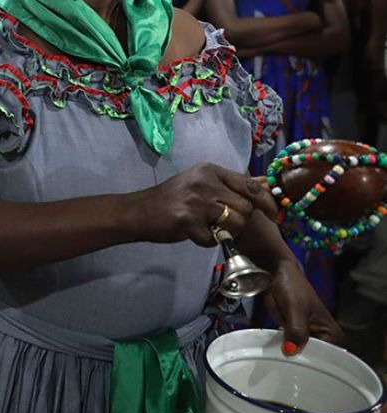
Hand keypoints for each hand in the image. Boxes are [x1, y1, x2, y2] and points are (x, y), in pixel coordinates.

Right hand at [127, 163, 277, 246]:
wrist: (138, 211)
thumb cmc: (172, 199)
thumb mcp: (201, 183)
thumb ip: (229, 185)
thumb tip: (264, 184)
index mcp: (210, 170)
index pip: (250, 185)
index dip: (267, 202)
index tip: (274, 215)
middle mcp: (205, 182)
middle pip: (245, 207)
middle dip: (239, 220)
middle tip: (222, 224)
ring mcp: (197, 200)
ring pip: (235, 223)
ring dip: (225, 232)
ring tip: (207, 228)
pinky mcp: (188, 219)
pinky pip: (213, 238)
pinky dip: (205, 241)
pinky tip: (192, 233)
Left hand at [263, 260, 343, 354]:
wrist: (279, 274)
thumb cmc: (292, 286)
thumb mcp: (295, 308)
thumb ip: (296, 330)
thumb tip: (291, 351)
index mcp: (333, 334)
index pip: (325, 360)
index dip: (307, 360)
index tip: (293, 361)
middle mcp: (325, 338)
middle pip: (311, 360)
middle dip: (295, 355)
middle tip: (283, 353)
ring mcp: (310, 337)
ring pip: (297, 354)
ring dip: (286, 349)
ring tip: (279, 347)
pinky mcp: (296, 334)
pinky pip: (288, 346)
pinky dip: (280, 345)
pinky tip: (276, 344)